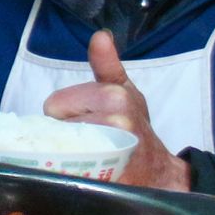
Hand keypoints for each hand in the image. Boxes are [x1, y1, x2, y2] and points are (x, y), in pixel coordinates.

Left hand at [43, 30, 189, 190]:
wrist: (159, 172)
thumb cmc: (137, 127)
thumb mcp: (124, 91)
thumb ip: (107, 64)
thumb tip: (100, 36)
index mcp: (113, 95)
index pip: (54, 104)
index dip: (66, 114)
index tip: (86, 119)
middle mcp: (114, 120)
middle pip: (54, 126)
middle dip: (66, 133)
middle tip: (90, 139)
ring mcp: (112, 150)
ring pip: (59, 146)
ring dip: (68, 153)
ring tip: (91, 154)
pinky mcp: (107, 178)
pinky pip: (68, 172)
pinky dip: (70, 173)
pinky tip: (89, 171)